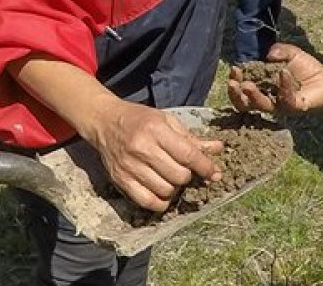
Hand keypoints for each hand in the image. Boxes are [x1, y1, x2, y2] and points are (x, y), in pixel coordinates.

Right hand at [82, 100, 222, 211]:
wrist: (104, 121)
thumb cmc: (139, 119)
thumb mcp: (166, 121)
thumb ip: (192, 138)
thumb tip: (218, 148)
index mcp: (155, 129)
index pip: (188, 155)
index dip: (205, 167)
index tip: (214, 173)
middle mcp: (141, 148)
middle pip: (178, 175)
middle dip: (188, 176)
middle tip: (184, 170)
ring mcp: (130, 166)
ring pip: (165, 190)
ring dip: (174, 188)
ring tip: (171, 178)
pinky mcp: (121, 180)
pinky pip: (148, 202)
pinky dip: (160, 202)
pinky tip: (162, 192)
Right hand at [227, 43, 322, 113]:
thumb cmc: (305, 68)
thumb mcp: (290, 53)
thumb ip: (279, 50)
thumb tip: (268, 55)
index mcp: (261, 87)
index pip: (242, 88)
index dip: (235, 80)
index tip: (234, 68)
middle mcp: (268, 99)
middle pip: (246, 104)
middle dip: (236, 94)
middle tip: (233, 83)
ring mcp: (280, 105)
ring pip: (262, 105)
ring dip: (253, 95)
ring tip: (247, 85)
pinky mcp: (294, 107)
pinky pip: (286, 99)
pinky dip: (283, 85)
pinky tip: (283, 72)